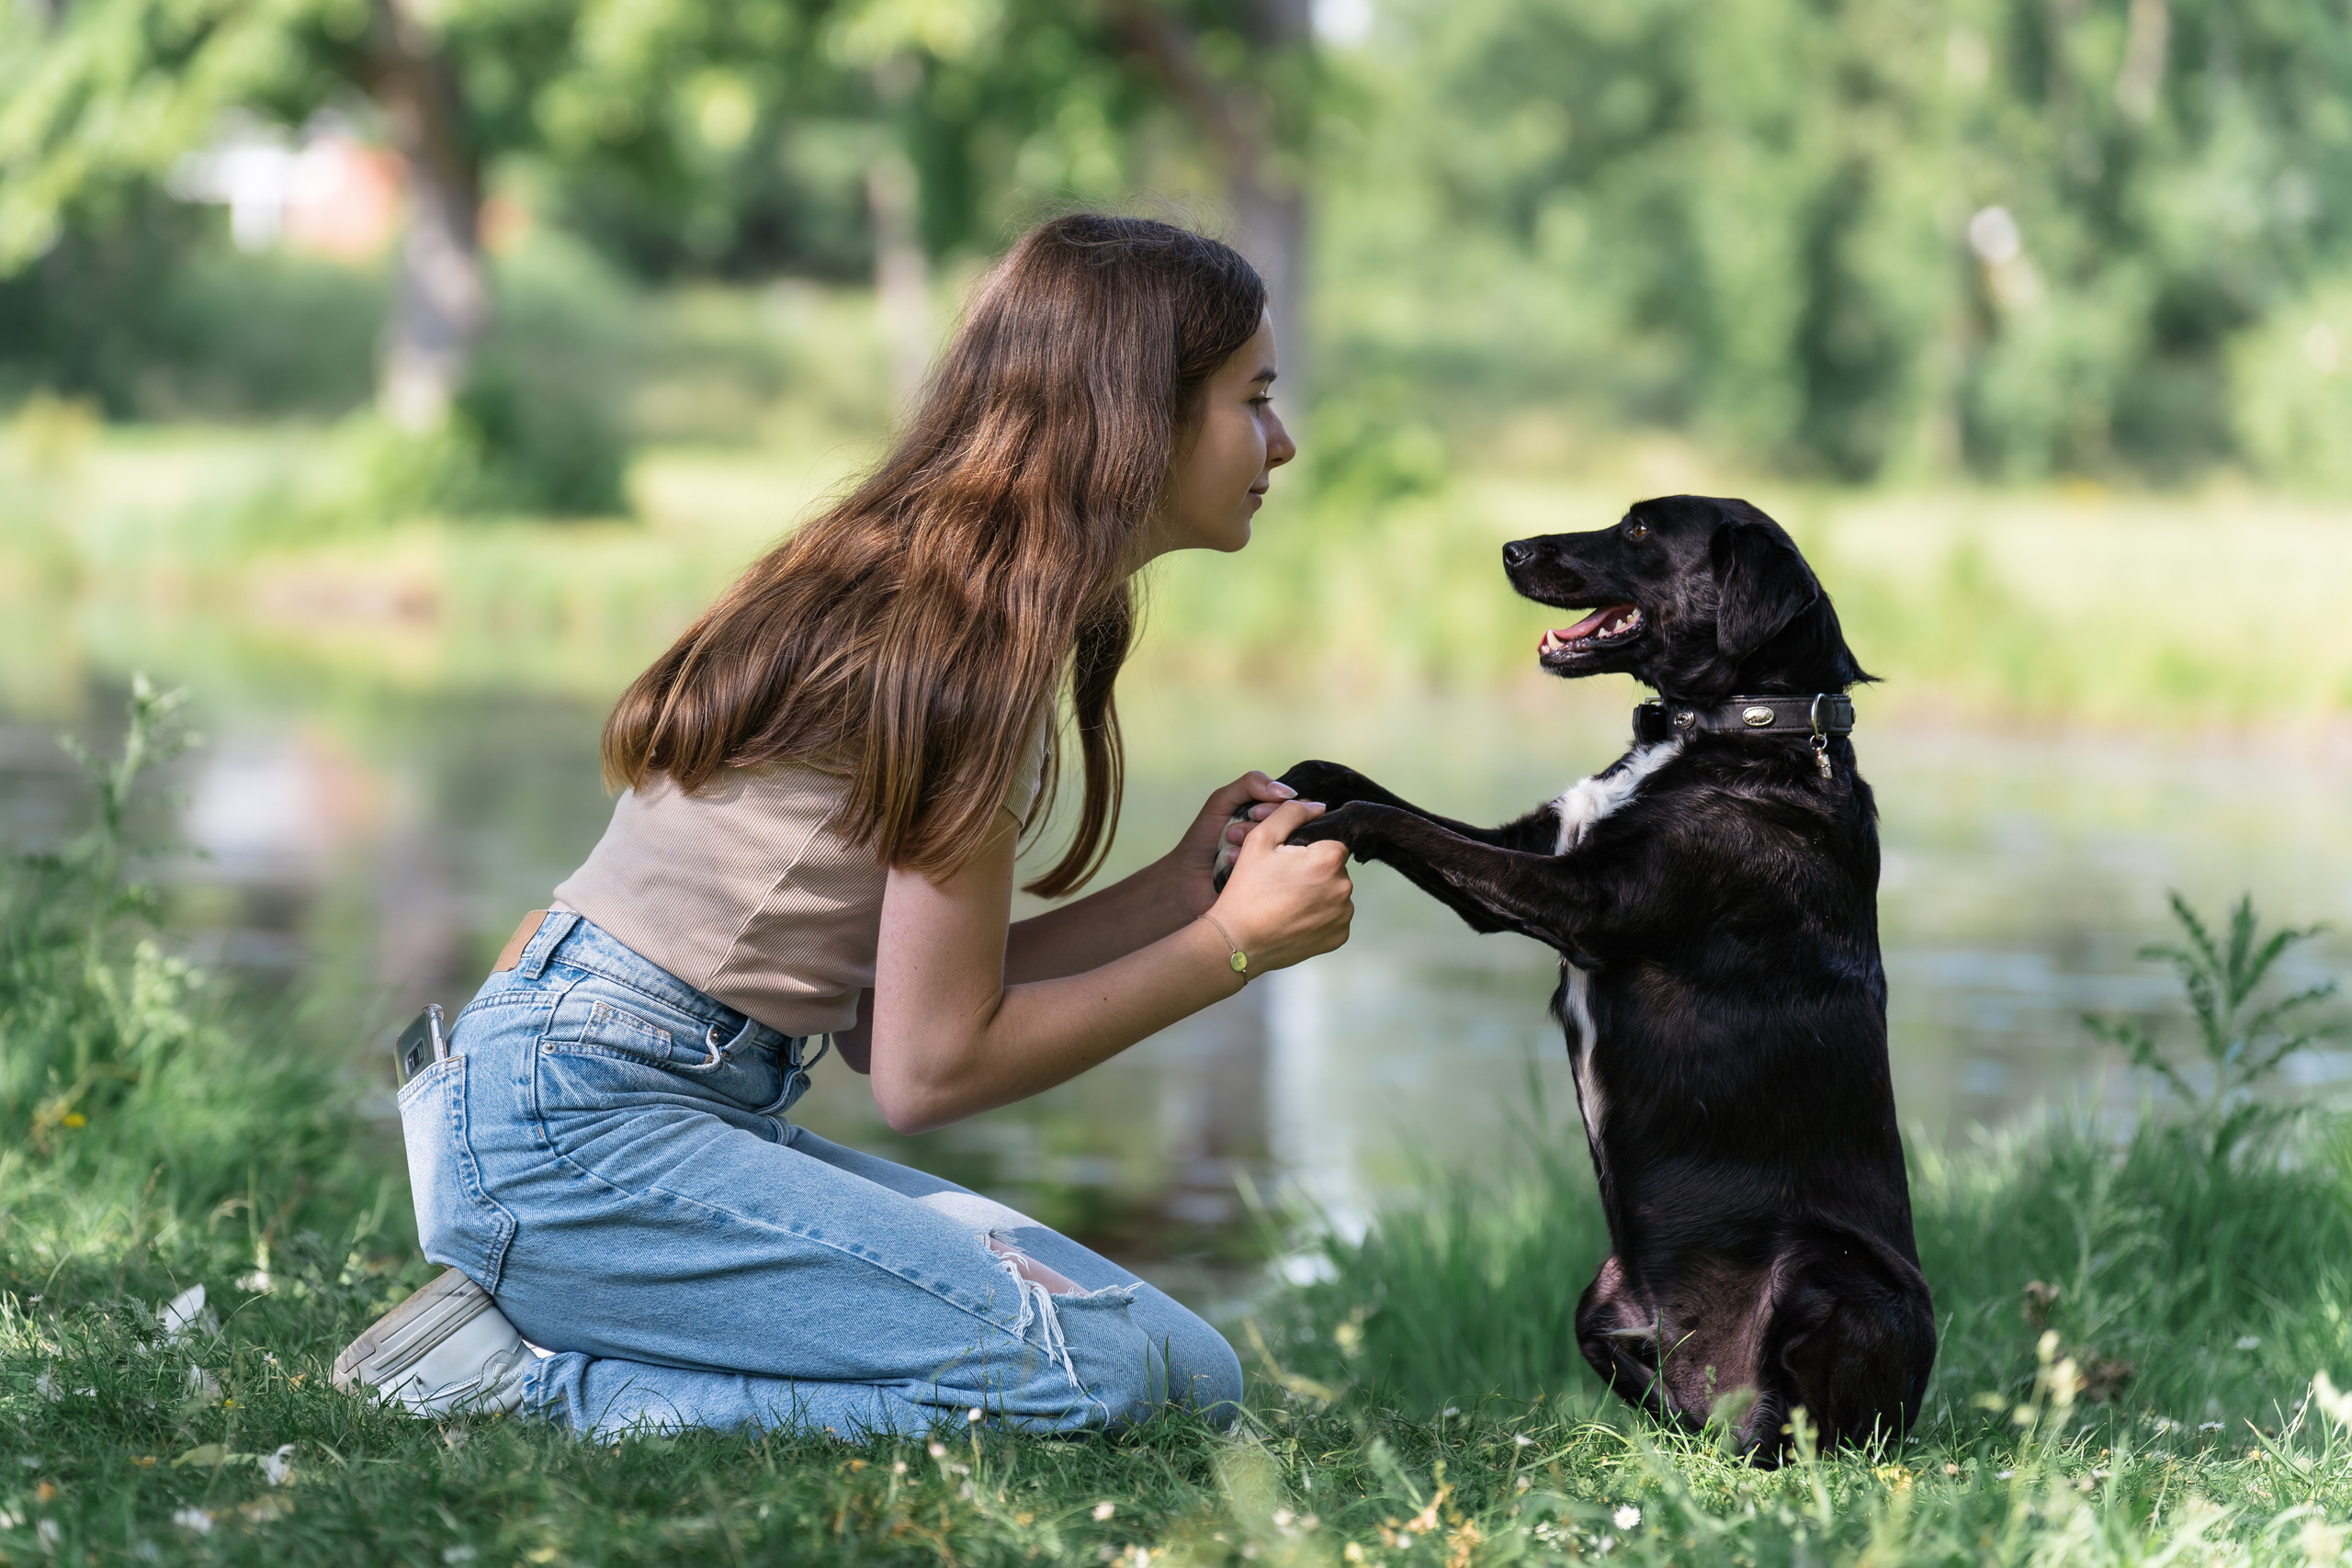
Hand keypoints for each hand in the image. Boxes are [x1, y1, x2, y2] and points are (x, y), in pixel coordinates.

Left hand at [1164, 771, 1297, 916]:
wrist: (1187, 878)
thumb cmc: (1204, 837)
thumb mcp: (1222, 801)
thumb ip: (1250, 784)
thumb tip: (1287, 792)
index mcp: (1272, 816)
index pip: (1295, 805)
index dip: (1275, 808)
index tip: (1253, 813)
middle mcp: (1279, 837)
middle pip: (1290, 825)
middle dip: (1257, 826)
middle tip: (1232, 834)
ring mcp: (1277, 861)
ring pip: (1283, 847)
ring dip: (1250, 845)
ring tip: (1227, 852)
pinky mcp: (1271, 882)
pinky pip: (1275, 870)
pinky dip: (1249, 864)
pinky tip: (1231, 865)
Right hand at [1207, 799, 1353, 971]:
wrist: (1238, 941)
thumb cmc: (1247, 889)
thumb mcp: (1260, 839)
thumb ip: (1290, 813)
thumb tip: (1317, 806)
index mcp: (1329, 858)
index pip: (1331, 842)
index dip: (1307, 849)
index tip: (1287, 862)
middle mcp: (1344, 887)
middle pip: (1334, 867)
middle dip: (1313, 870)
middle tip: (1282, 882)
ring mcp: (1343, 915)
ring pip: (1335, 892)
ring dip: (1317, 892)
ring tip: (1286, 901)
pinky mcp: (1339, 937)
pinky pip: (1334, 917)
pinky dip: (1319, 916)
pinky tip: (1294, 918)